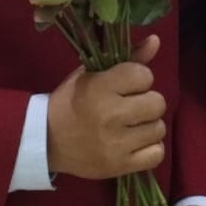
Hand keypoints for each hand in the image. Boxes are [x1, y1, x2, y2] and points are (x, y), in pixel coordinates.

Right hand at [46, 33, 166, 180]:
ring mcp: (116, 143)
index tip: (125, 86)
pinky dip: (149, 148)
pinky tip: (135, 143)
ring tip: (130, 126)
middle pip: (157, 103)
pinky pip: (156, 154)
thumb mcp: (91, 75)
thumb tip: (157, 40)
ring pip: (159, 129)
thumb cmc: (70, 102)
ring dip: (147, 126)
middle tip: (131, 107)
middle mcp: (110, 115)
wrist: (46, 140)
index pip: (145, 76)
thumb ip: (128, 59)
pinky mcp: (120, 166)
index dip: (138, 79)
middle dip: (146, 102)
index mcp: (100, 88)